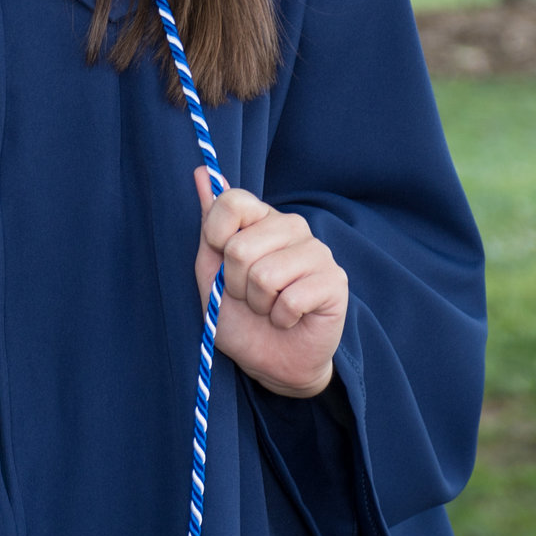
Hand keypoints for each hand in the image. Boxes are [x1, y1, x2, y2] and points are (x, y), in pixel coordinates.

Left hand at [194, 168, 346, 399]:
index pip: (232, 201)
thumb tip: (200, 173)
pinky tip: (289, 318)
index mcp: (261, 219)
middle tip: (250, 297)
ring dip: (259, 304)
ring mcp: (317, 251)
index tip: (222, 263)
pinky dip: (281, 318)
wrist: (272, 362)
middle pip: (241, 246)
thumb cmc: (242, 318)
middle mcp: (292, 227)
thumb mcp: (211, 273)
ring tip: (269, 308)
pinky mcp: (335, 281)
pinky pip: (291, 299)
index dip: (216, 237)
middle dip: (236, 284)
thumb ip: (208, 226)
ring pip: (265, 275)